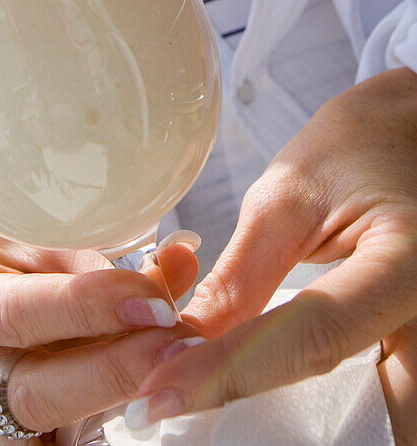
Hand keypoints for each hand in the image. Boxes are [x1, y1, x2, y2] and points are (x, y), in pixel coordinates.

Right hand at [0, 227, 198, 441]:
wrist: (5, 273)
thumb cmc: (23, 242)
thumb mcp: (50, 234)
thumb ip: (108, 252)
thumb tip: (181, 258)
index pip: (14, 312)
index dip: (85, 308)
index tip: (151, 300)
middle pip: (32, 388)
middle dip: (113, 366)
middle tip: (176, 341)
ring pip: (51, 425)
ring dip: (120, 393)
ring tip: (177, 363)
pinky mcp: (18, 436)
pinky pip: (62, 442)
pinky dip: (109, 418)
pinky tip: (154, 393)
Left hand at [132, 68, 416, 443]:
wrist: (410, 134)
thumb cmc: (356, 149)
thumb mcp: (288, 197)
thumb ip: (241, 278)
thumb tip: (178, 345)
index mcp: (409, 262)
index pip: (312, 335)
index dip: (229, 370)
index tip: (158, 392)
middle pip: (357, 406)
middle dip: (272, 419)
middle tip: (177, 398)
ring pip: (373, 420)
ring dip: (297, 421)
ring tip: (204, 390)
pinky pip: (378, 404)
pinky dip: (321, 410)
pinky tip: (258, 391)